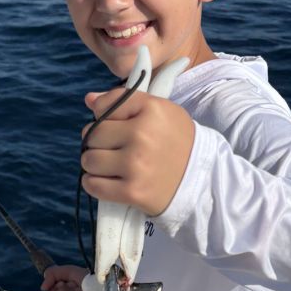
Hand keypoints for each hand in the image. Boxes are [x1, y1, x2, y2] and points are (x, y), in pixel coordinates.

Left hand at [80, 88, 194, 215]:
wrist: (201, 179)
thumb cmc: (177, 141)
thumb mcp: (161, 111)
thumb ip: (125, 101)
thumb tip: (89, 100)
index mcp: (151, 109)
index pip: (105, 106)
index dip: (104, 115)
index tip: (115, 124)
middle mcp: (142, 134)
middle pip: (93, 133)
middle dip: (98, 141)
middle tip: (114, 147)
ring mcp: (136, 165)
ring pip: (89, 160)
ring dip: (95, 164)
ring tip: (111, 165)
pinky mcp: (132, 191)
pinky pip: (93, 185)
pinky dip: (94, 183)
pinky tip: (107, 180)